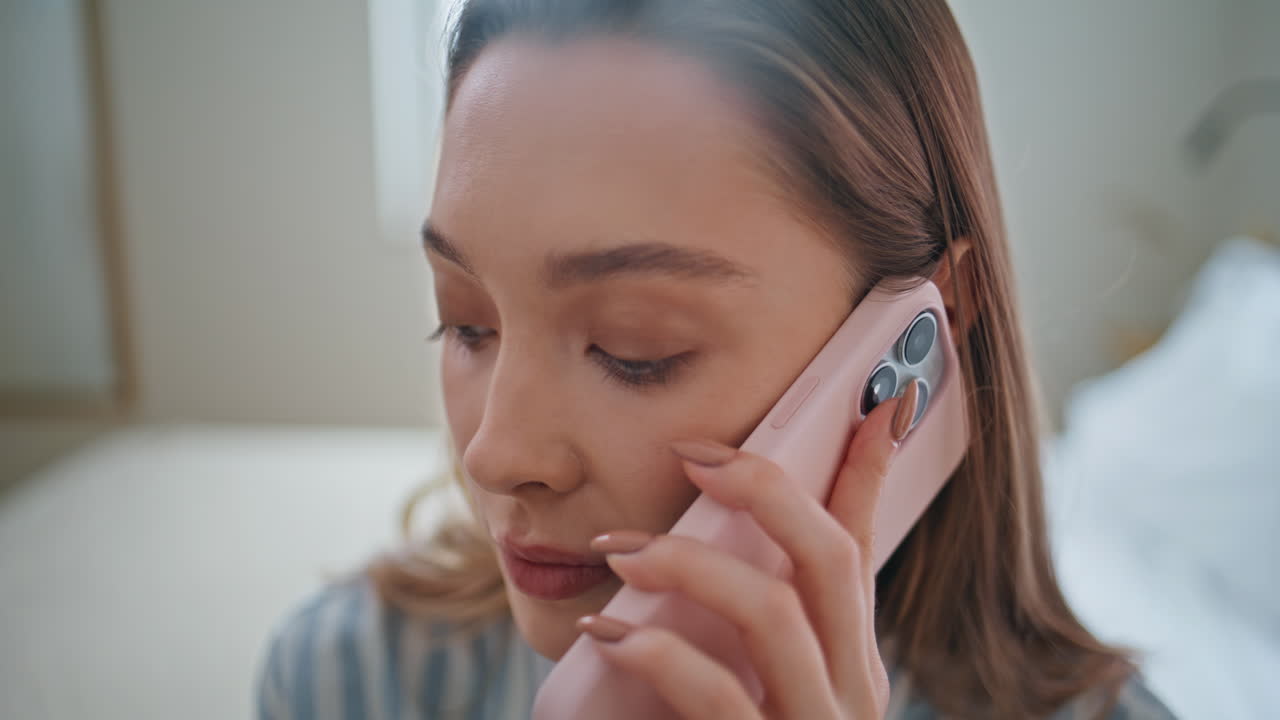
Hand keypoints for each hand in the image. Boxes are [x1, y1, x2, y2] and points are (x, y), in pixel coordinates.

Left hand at [577, 379, 920, 718]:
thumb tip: (690, 551)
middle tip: (693, 455)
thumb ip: (739, 629)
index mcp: (847, 664)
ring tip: (619, 550)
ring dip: (690, 563)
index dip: (866, 471)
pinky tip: (609, 631)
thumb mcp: (747, 691)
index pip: (860, 549)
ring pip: (774, 613)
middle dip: (766, 489)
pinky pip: (718, 694)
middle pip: (828, 559)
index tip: (871, 398)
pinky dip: (657, 651)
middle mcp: (848, 693)